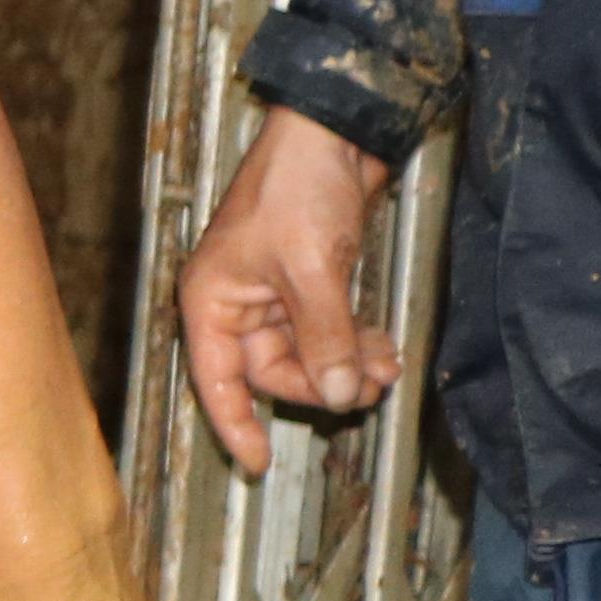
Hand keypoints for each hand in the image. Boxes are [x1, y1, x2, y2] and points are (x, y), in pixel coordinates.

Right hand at [177, 107, 397, 473]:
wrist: (333, 134)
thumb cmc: (298, 189)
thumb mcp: (312, 269)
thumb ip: (324, 336)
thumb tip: (338, 393)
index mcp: (211, 300)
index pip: (216, 380)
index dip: (235, 425)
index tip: (259, 466)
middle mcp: (235, 303)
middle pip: (273, 371)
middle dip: (324, 382)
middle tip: (372, 385)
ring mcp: (273, 293)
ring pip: (307, 354)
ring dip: (347, 364)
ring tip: (388, 361)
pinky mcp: (309, 282)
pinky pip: (328, 332)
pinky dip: (354, 343)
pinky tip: (384, 344)